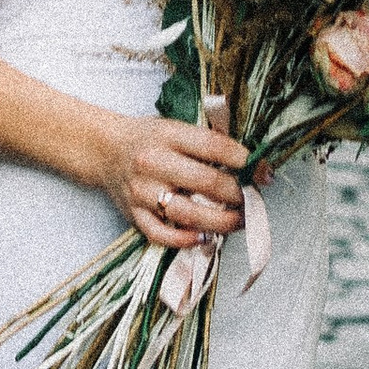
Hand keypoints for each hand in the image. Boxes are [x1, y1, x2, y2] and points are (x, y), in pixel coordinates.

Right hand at [98, 110, 247, 248]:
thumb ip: (208, 143)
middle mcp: (153, 162)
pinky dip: (185, 240)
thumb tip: (251, 165)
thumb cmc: (150, 139)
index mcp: (168, 134)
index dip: (244, 160)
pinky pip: (161, 234)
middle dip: (238, 194)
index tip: (263, 172)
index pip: (213, 146)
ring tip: (239, 222)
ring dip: (220, 222)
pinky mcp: (133, 214)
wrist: (105, 150)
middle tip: (254, 200)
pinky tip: (204, 238)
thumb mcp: (175, 128)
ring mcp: (142, 191)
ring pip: (188, 213)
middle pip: (206, 182)